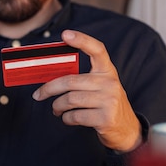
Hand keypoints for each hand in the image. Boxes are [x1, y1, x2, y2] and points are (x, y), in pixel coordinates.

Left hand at [32, 30, 141, 152]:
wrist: (126, 130)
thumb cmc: (106, 104)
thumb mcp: (101, 86)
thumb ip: (83, 78)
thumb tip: (51, 75)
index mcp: (107, 71)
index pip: (97, 50)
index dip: (82, 40)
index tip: (65, 34)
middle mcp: (110, 83)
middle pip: (70, 81)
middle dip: (48, 89)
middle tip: (38, 95)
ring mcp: (109, 100)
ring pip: (69, 100)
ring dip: (57, 106)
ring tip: (56, 109)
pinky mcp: (106, 118)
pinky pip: (74, 116)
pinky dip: (66, 118)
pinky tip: (68, 118)